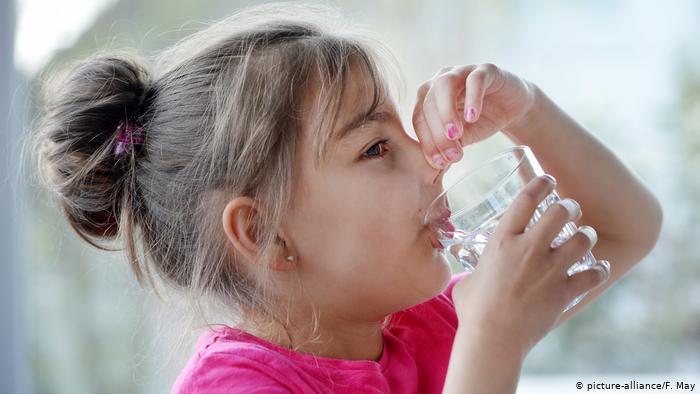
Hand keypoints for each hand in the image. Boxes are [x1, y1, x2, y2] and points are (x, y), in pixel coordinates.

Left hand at [412, 63, 537, 169]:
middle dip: (437, 132)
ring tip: (456, 134)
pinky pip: (474, 80)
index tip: (439, 164)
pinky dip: (471, 98)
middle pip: (428, 103)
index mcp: (428, 97)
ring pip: (444, 85)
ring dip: (446, 112)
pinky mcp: (485, 70)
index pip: (419, 119)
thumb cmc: (480, 122)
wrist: (511, 108)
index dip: (427, 142)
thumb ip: (448, 146)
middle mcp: (439, 81)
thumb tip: (439, 163)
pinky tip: (472, 117)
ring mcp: (461, 72)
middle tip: (451, 155)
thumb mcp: (461, 138)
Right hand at [450, 174, 610, 355]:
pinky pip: (594, 274)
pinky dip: (599, 271)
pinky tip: (599, 269)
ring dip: (586, 235)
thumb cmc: (474, 310)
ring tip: (584, 236)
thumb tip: (475, 270)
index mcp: (502, 241)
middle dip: (569, 206)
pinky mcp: (565, 293)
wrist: (492, 340)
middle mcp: (529, 249)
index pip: (526, 198)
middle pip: (561, 211)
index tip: (548, 180)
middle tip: (570, 209)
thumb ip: (477, 269)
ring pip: (583, 238)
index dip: (541, 183)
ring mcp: (550, 271)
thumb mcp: (468, 280)